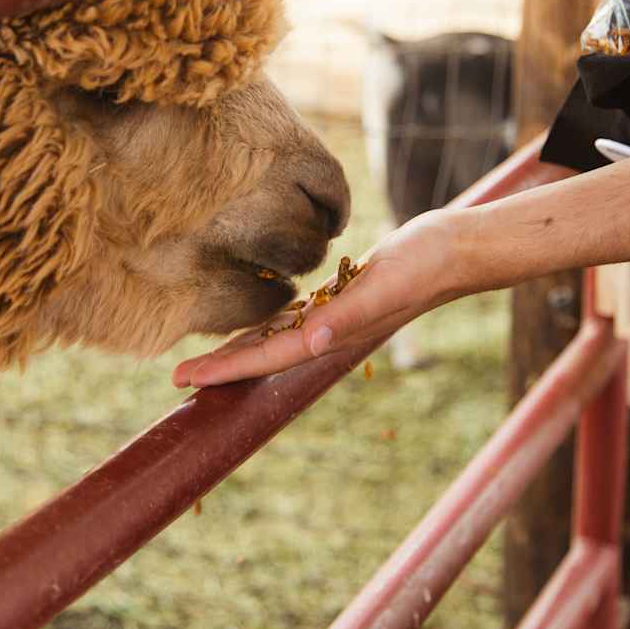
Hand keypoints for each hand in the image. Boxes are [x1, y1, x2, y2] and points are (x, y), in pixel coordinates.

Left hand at [172, 210, 464, 387]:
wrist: (453, 250)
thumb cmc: (422, 266)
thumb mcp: (383, 286)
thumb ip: (346, 316)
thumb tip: (309, 342)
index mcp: (332, 335)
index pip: (267, 357)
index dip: (225, 368)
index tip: (184, 377)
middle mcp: (328, 333)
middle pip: (264, 356)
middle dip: (222, 368)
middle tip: (176, 377)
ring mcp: (333, 318)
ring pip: (275, 340)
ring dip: (240, 352)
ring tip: (203, 360)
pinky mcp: (339, 298)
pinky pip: (292, 319)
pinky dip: (265, 326)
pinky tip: (251, 324)